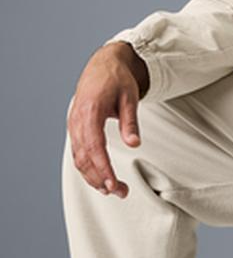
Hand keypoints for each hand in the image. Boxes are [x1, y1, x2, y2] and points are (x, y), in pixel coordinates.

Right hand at [66, 41, 147, 199]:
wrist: (103, 64)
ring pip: (79, 158)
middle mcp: (77, 120)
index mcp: (90, 111)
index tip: (113, 185)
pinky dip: (88, 168)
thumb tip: (134, 143)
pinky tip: (100, 178)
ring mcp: (74, 125)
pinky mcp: (76, 128)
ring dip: (93, 177)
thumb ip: (130, 122)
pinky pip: (78, 153)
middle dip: (101, 179)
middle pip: (85, 158)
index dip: (103, 169)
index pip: (94, 147)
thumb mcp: (129, 97)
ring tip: (113, 190)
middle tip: (121, 192)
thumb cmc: (117, 79)